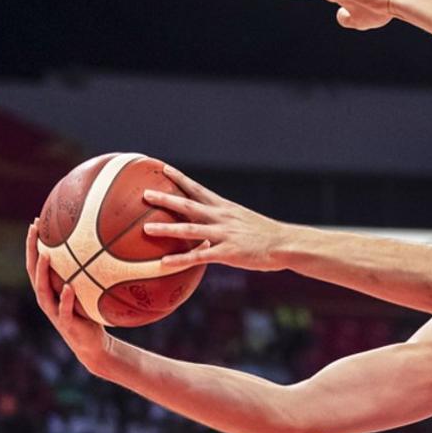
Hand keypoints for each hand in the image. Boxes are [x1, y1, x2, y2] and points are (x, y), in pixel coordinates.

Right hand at [25, 221, 109, 367]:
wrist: (94, 344)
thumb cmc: (93, 313)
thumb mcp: (92, 290)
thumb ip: (94, 272)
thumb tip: (113, 246)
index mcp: (50, 288)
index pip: (37, 262)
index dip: (34, 243)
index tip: (36, 221)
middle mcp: (47, 298)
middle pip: (33, 271)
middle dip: (32, 250)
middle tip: (34, 229)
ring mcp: (54, 311)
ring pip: (43, 290)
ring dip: (43, 272)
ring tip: (46, 255)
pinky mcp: (66, 324)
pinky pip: (64, 309)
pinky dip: (65, 299)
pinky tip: (68, 287)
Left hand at [142, 165, 287, 271]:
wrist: (286, 244)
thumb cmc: (267, 236)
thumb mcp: (245, 222)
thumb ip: (226, 223)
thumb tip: (211, 230)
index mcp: (226, 208)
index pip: (199, 189)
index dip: (180, 179)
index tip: (164, 168)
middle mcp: (222, 217)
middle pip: (189, 205)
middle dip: (165, 198)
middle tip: (145, 193)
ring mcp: (224, 234)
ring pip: (190, 229)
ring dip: (166, 228)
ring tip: (146, 229)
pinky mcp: (228, 252)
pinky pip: (199, 256)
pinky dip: (181, 259)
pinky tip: (164, 263)